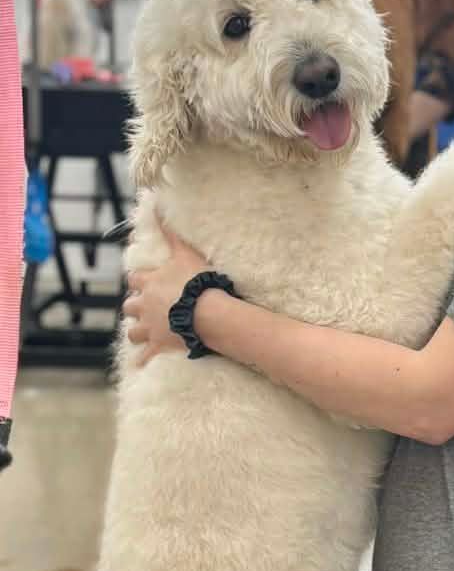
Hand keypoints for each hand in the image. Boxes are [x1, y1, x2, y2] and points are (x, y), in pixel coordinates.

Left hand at [125, 221, 207, 365]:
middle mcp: (144, 305)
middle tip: (142, 308)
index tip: (142, 283)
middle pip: (130, 306)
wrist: (206, 312)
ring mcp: (150, 327)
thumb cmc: (196, 282)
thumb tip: (158, 205)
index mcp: (148, 284)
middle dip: (134, 307)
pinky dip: (142, 360)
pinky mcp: (158, 345)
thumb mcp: (184, 253)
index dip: (137, 282)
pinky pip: (146, 356)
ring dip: (136, 330)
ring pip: (133, 331)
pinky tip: (139, 364)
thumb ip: (170, 232)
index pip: (134, 280)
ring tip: (141, 332)